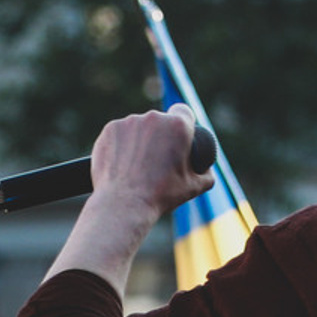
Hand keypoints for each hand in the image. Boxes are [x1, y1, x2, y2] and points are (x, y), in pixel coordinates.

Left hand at [87, 104, 210, 222]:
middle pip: (160, 121)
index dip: (182, 123)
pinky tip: (122, 163)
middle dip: (159, 134)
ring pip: (138, 126)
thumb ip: (206, 173)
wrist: (124, 204)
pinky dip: (120, 144)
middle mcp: (154, 118)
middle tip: (155, 158)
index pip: (184, 112)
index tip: (176, 136)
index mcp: (178, 126)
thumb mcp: (193, 187)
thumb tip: (205, 168)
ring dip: (139, 139)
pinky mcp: (110, 129)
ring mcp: (130, 122)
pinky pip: (119, 132)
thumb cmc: (161, 196)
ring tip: (137, 165)